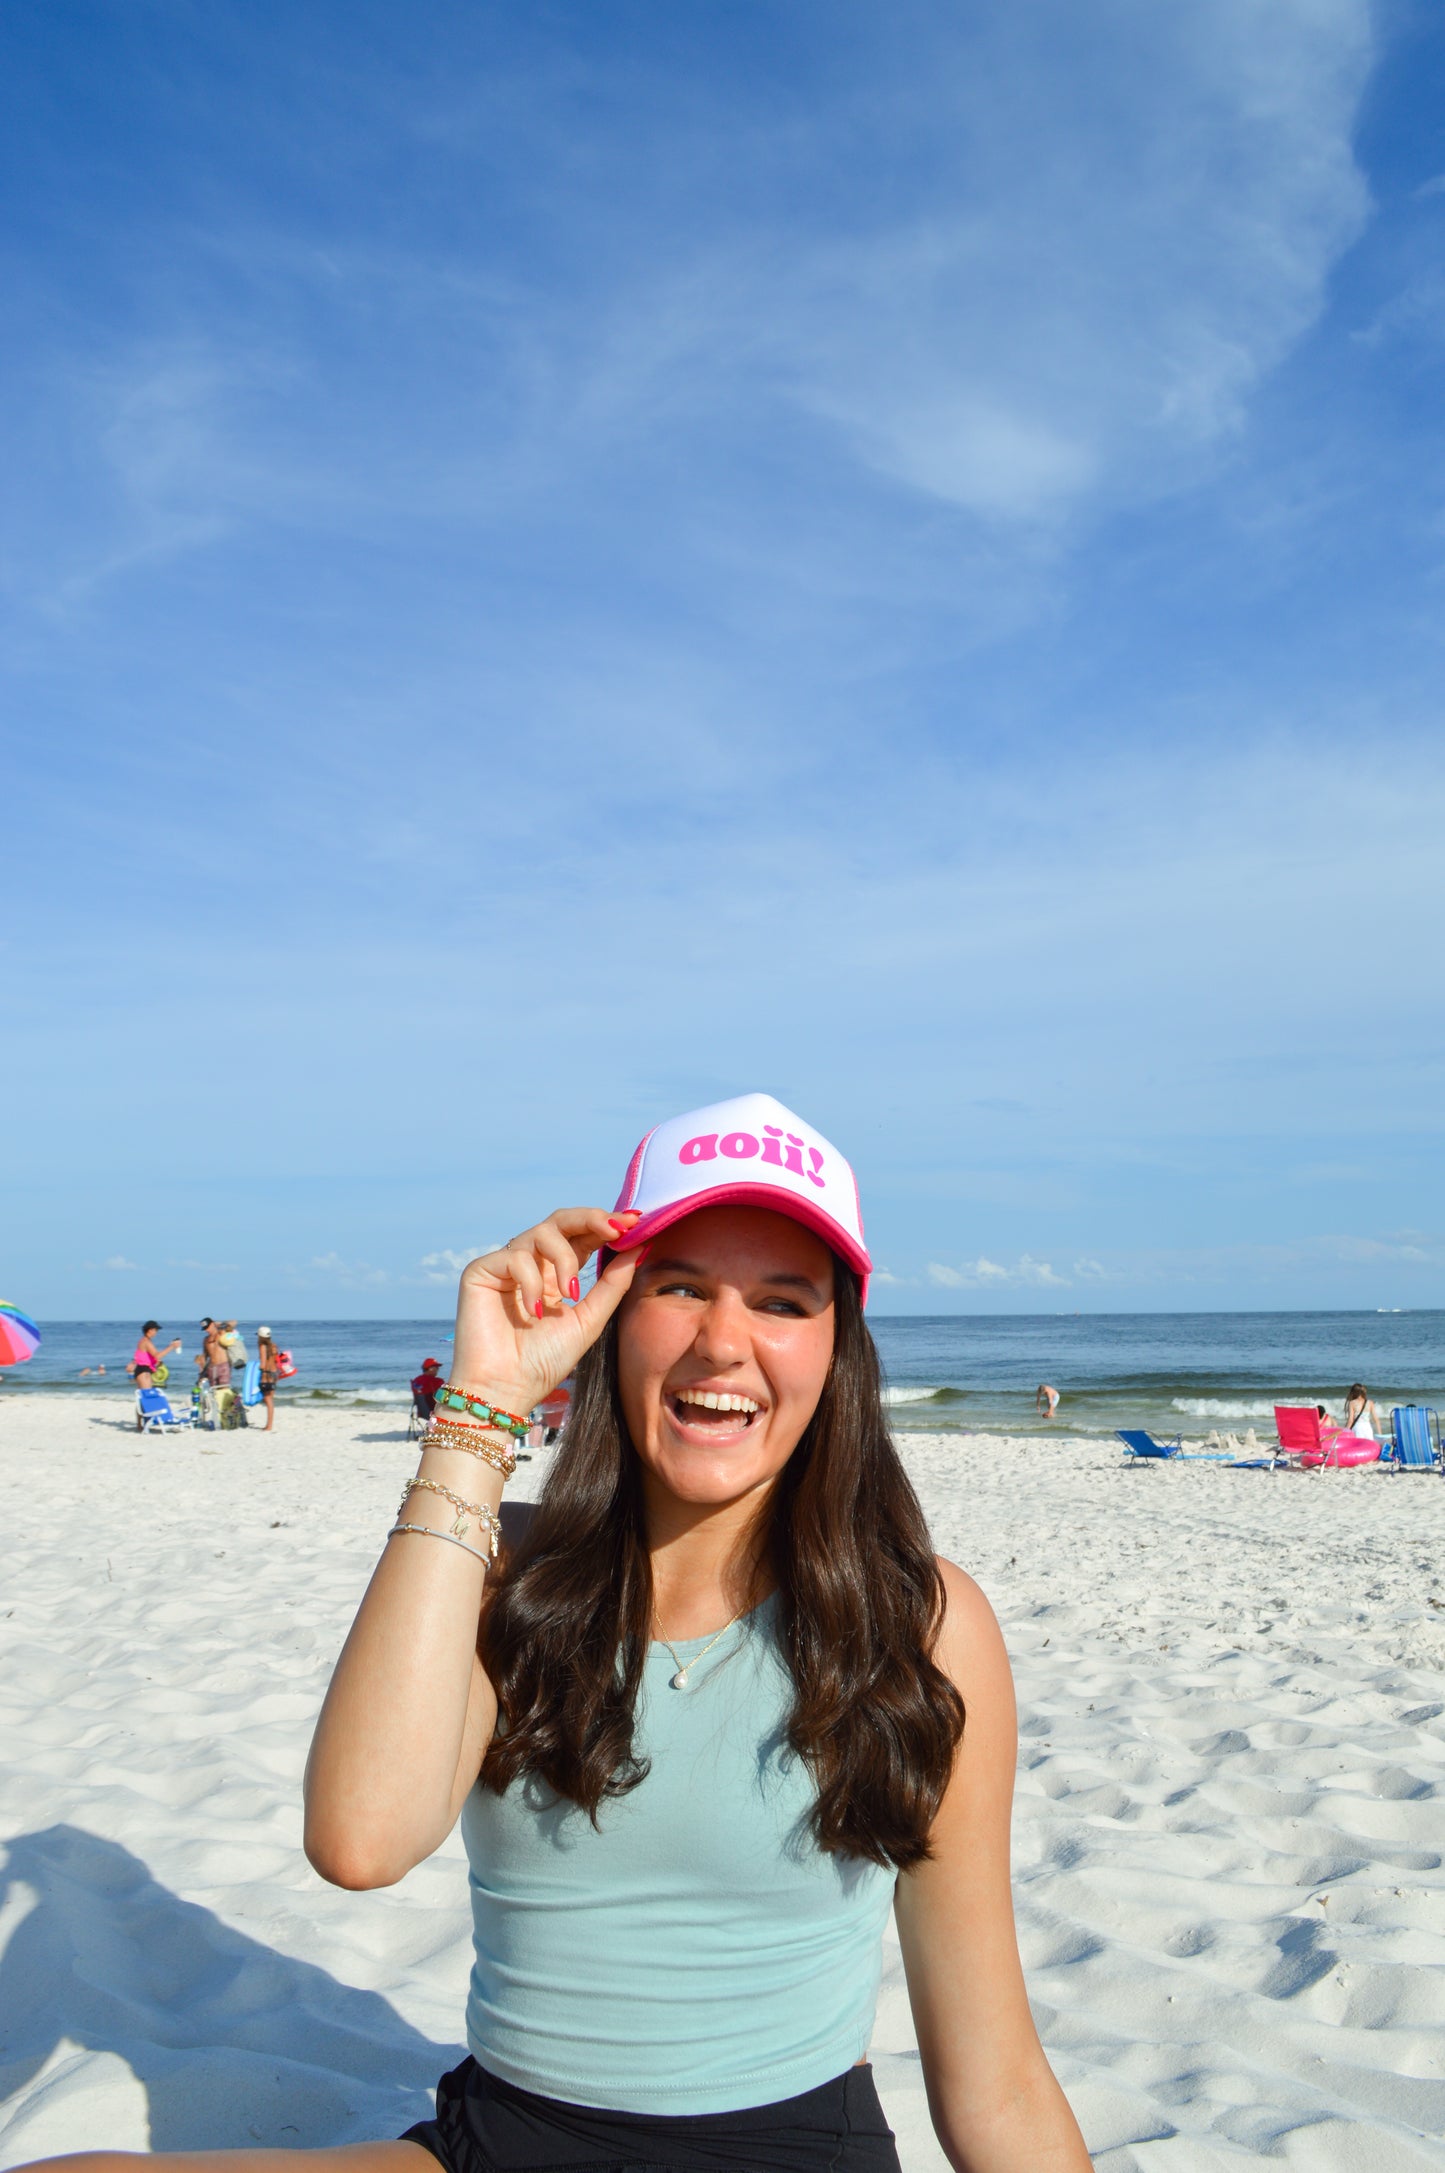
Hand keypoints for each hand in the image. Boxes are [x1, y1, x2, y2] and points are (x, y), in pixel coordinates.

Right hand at [447, 1207, 643, 1414]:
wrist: (506, 1389)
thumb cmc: (544, 1362)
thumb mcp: (589, 1320)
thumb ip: (612, 1284)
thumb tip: (639, 1247)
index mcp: (556, 1274)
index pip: (582, 1237)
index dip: (607, 1225)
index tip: (635, 1222)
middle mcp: (531, 1264)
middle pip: (561, 1221)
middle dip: (591, 1218)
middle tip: (617, 1228)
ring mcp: (505, 1266)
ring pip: (541, 1232)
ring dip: (564, 1259)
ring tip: (570, 1296)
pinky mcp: (481, 1271)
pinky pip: (515, 1256)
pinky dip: (531, 1281)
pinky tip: (534, 1312)